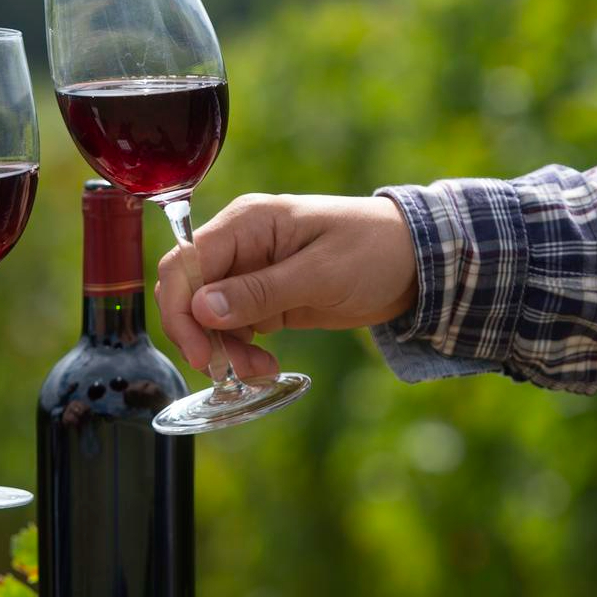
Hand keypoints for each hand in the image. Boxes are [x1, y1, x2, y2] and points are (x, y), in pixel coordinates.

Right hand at [155, 193, 416, 374]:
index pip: (183, 265)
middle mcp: (239, 245)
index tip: (200, 354)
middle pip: (188, 295)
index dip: (180, 311)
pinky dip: (241, 353)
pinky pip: (233, 329)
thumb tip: (202, 310)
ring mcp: (250, 273)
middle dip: (203, 338)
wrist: (416, 261)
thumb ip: (260, 292)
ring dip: (225, 352)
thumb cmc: (374, 250)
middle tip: (233, 372)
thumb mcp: (321, 273)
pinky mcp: (264, 299)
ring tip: (261, 373)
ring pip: (208, 319)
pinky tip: (265, 368)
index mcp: (246, 223)